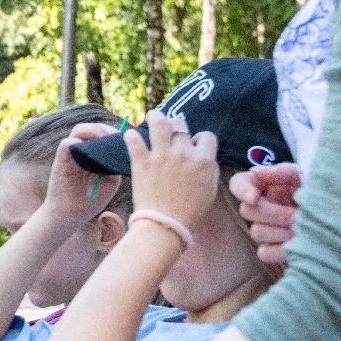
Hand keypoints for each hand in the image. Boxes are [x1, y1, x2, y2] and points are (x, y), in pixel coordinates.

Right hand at [43, 122, 122, 224]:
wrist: (70, 217)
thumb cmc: (89, 202)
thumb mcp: (110, 181)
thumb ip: (115, 164)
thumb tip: (122, 148)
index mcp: (93, 156)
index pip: (102, 134)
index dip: (113, 133)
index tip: (125, 139)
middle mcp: (81, 152)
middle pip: (92, 128)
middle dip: (106, 128)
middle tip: (116, 136)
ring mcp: (70, 155)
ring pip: (79, 129)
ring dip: (94, 130)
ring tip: (105, 138)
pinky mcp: (60, 160)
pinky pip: (67, 143)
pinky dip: (79, 142)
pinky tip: (91, 152)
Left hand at [124, 110, 220, 228]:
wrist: (166, 225)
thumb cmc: (190, 211)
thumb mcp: (210, 189)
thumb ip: (209, 168)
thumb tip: (205, 155)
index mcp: (204, 160)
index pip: (206, 135)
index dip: (199, 138)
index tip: (192, 144)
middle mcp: (184, 154)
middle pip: (181, 126)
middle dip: (176, 125)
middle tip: (170, 128)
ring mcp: (162, 157)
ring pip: (159, 123)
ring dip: (155, 117)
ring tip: (151, 115)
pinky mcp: (142, 163)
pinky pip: (134, 142)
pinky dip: (131, 137)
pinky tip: (129, 136)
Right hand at [229, 162, 300, 264]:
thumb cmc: (330, 190)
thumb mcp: (308, 175)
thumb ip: (282, 171)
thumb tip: (255, 172)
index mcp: (270, 185)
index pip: (239, 184)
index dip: (243, 190)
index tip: (256, 195)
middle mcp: (265, 206)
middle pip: (247, 211)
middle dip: (272, 213)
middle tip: (296, 215)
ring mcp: (270, 229)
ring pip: (256, 232)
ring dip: (280, 231)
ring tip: (303, 229)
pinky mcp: (276, 250)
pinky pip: (265, 252)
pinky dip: (280, 249)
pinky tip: (298, 243)